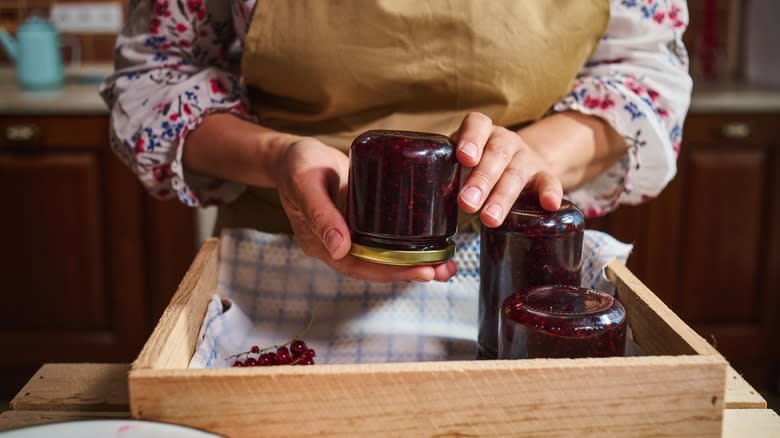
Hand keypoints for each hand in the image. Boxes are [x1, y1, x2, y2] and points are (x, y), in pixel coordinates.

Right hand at [275, 137, 456, 282]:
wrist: (295, 154)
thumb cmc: (297, 165)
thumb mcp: (305, 183)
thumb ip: (320, 213)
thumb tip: (340, 248)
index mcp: (321, 243)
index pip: (359, 266)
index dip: (391, 271)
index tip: (421, 271)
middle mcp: (338, 244)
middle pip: (377, 267)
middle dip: (411, 271)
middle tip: (443, 270)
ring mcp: (351, 234)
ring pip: (385, 256)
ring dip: (415, 262)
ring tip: (445, 264)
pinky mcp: (363, 221)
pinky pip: (387, 238)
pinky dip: (409, 243)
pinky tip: (431, 243)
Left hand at [452, 112, 563, 226]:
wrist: (520, 166)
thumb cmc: (478, 168)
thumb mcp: (461, 164)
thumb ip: (445, 173)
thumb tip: (417, 204)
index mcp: (481, 132)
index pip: (477, 125)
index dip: (470, 139)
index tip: (463, 157)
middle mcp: (505, 141)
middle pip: (495, 154)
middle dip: (481, 180)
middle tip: (466, 203)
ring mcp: (525, 158)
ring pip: (516, 173)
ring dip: (502, 196)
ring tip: (489, 219)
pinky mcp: (543, 175)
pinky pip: (549, 181)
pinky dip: (550, 193)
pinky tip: (549, 205)